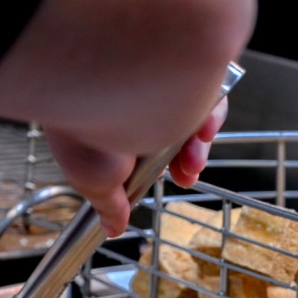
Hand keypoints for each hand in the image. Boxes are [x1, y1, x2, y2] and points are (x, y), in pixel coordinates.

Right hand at [46, 97, 229, 237]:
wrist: (107, 82)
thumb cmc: (88, 129)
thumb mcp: (95, 179)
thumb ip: (109, 205)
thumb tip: (111, 229)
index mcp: (110, 120)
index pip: (143, 147)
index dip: (156, 169)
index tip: (166, 182)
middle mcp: (136, 98)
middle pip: (173, 133)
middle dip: (183, 163)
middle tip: (185, 177)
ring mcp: (162, 80)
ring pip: (193, 117)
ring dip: (196, 146)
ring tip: (191, 159)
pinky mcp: (188, 68)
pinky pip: (209, 94)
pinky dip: (209, 116)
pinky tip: (201, 128)